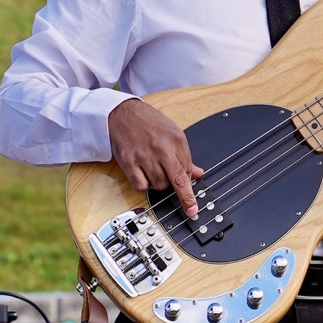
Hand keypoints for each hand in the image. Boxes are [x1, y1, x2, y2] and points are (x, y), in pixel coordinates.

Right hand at [108, 98, 204, 216]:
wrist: (123, 113)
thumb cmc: (149, 123)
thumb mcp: (173, 133)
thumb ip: (185, 156)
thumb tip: (199, 174)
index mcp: (176, 140)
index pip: (188, 170)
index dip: (190, 188)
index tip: (194, 206)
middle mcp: (161, 149)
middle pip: (177, 180)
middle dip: (185, 197)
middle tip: (190, 209)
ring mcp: (144, 156)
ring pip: (159, 185)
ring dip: (160, 184)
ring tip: (156, 172)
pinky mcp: (129, 162)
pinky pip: (141, 186)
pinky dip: (144, 185)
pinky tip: (144, 176)